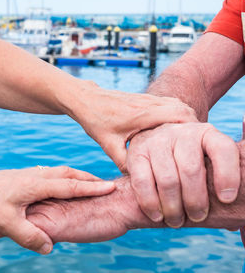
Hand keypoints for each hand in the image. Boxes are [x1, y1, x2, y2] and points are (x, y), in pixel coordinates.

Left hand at [0, 166, 115, 253]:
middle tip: (105, 183)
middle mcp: (35, 175)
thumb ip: (29, 236)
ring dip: (76, 176)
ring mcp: (28, 173)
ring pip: (59, 171)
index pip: (71, 186)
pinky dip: (63, 176)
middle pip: (68, 173)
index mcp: (36, 185)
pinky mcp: (22, 175)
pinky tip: (60, 184)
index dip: (92, 187)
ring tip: (88, 182)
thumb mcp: (6, 224)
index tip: (111, 187)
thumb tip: (49, 247)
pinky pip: (50, 173)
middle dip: (89, 178)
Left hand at [69, 82, 197, 170]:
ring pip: (179, 106)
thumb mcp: (109, 144)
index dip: (191, 131)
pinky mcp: (146, 99)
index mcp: (143, 114)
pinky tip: (173, 133)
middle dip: (193, 128)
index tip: (195, 148)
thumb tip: (142, 182)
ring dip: (185, 122)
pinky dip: (176, 117)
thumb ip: (125, 163)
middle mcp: (150, 103)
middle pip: (184, 111)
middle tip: (195, 148)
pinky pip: (170, 105)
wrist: (86, 99)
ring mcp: (149, 99)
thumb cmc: (96, 120)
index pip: (179, 116)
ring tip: (187, 142)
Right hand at [127, 123, 239, 226]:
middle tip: (197, 217)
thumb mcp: (206, 159)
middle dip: (195, 200)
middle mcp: (181, 133)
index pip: (222, 150)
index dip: (227, 176)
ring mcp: (157, 141)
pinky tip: (157, 215)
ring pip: (167, 179)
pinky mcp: (137, 152)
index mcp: (206, 133)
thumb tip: (232, 222)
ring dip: (172, 207)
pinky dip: (150, 203)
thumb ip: (218, 180)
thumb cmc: (188, 159)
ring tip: (176, 221)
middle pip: (191, 170)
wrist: (155, 138)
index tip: (227, 200)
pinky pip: (142, 181)